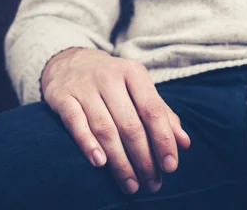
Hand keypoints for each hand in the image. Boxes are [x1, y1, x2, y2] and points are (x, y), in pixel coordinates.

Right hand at [41, 48, 190, 194]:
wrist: (71, 62)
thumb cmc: (114, 82)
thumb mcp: (139, 89)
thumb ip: (162, 114)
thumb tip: (184, 143)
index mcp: (134, 73)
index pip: (153, 110)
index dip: (163, 139)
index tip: (170, 166)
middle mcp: (110, 77)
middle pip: (130, 124)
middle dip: (143, 158)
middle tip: (151, 183)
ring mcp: (84, 86)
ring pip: (105, 129)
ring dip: (119, 161)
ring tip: (130, 184)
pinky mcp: (62, 97)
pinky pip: (75, 124)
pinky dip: (87, 144)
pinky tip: (100, 164)